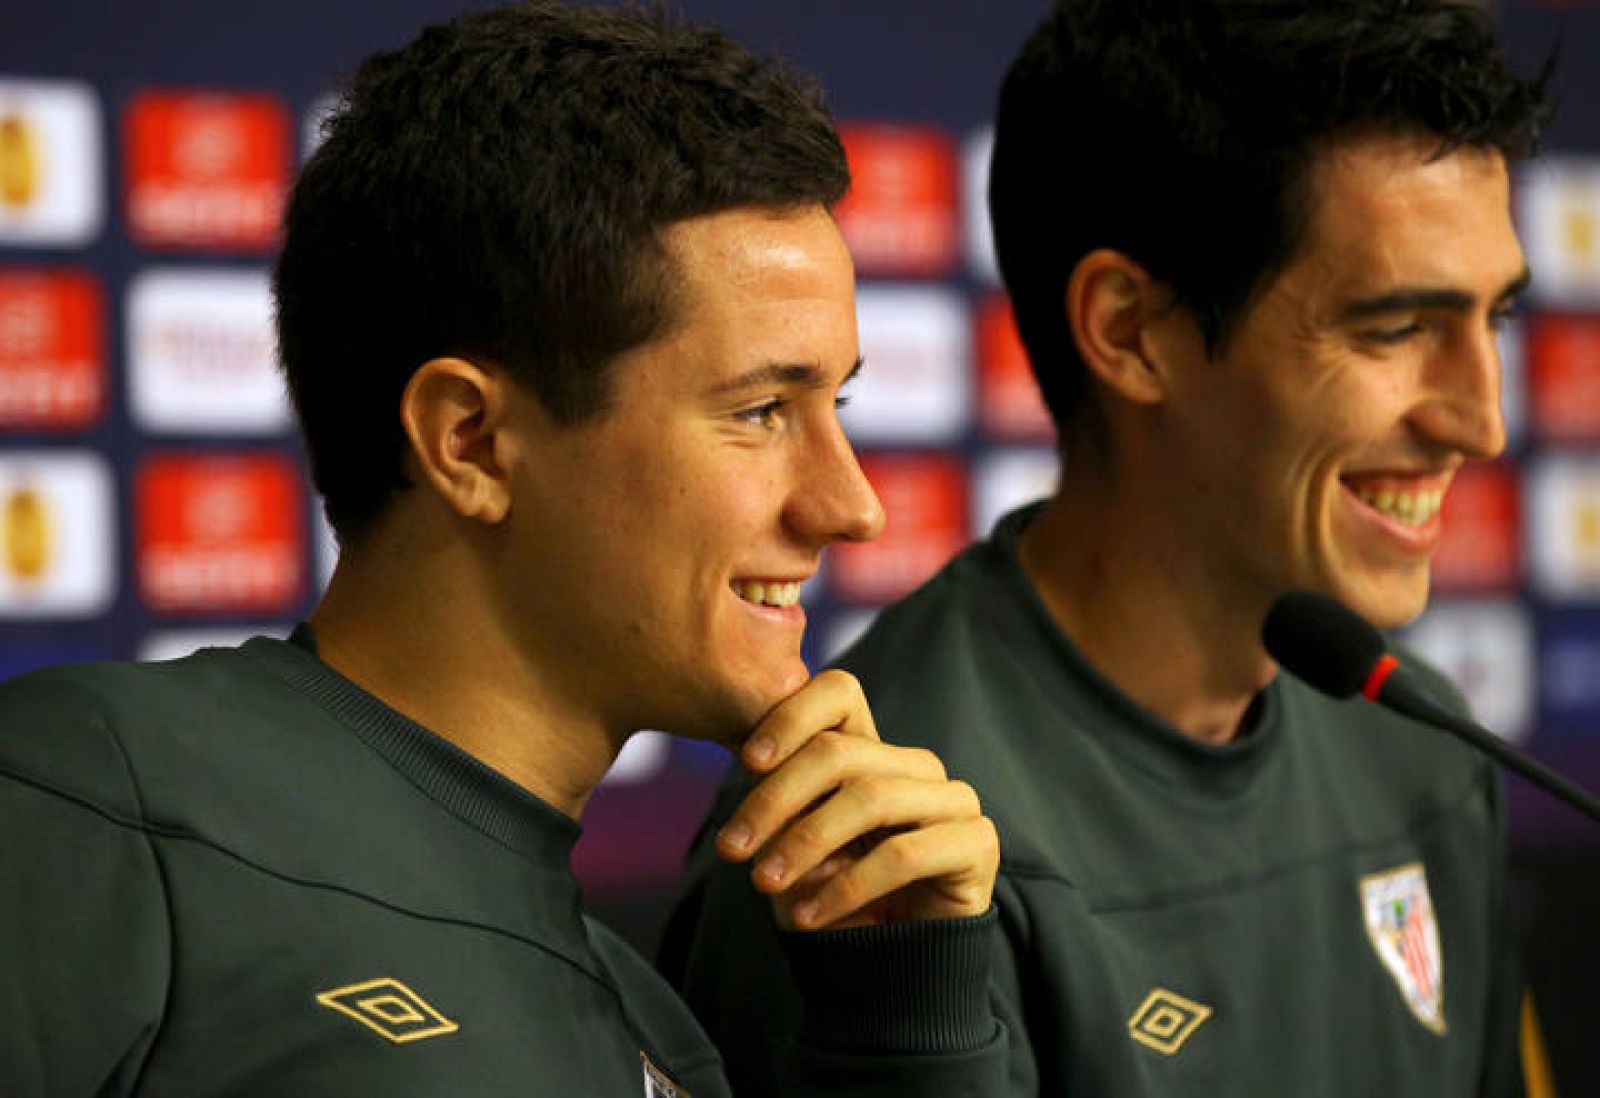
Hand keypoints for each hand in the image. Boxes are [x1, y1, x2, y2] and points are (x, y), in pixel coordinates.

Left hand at [714, 669, 998, 931]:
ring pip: (870, 798)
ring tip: (764, 882)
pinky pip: (903, 854)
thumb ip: (779, 800)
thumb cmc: (831, 899)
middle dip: (777, 799)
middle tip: (733, 847)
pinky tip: (809, 916)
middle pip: (842, 752)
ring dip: (806, 843)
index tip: (746, 762)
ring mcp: (953, 800)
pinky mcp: (976, 843)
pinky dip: (846, 886)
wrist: (886, 972)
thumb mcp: (791, 843)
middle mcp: (916, 766)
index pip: (839, 693)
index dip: (791, 717)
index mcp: (873, 751)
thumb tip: (751, 764)